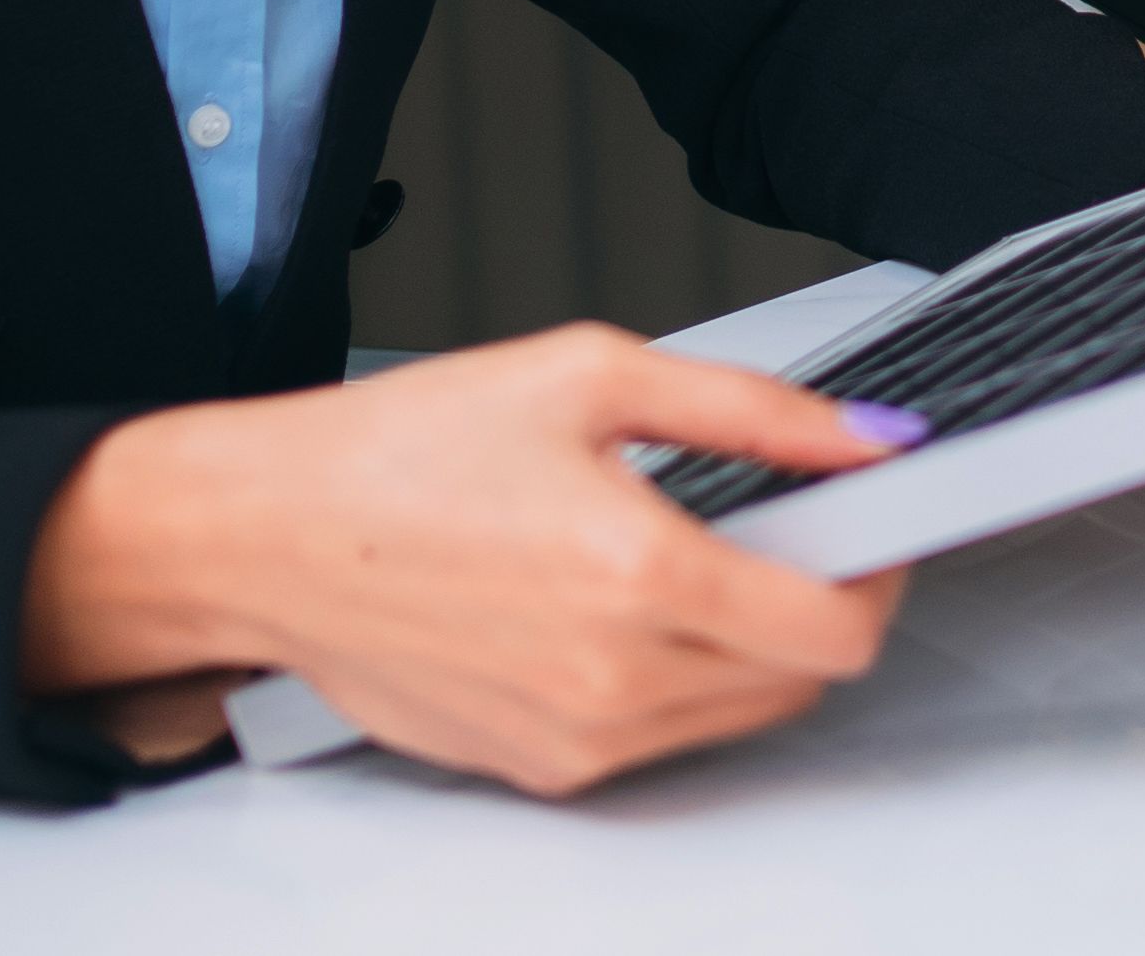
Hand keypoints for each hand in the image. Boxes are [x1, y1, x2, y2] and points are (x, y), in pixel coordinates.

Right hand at [20, 320, 927, 792]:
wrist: (266, 533)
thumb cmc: (399, 449)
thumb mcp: (592, 374)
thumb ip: (755, 410)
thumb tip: (865, 438)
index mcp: (636, 573)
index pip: (835, 627)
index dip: (878, 573)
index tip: (872, 527)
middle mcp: (611, 679)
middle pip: (800, 679)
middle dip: (817, 600)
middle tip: (781, 526)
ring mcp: (574, 740)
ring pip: (738, 717)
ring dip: (748, 646)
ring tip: (676, 555)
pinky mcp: (538, 770)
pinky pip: (659, 739)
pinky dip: (672, 681)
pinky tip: (609, 606)